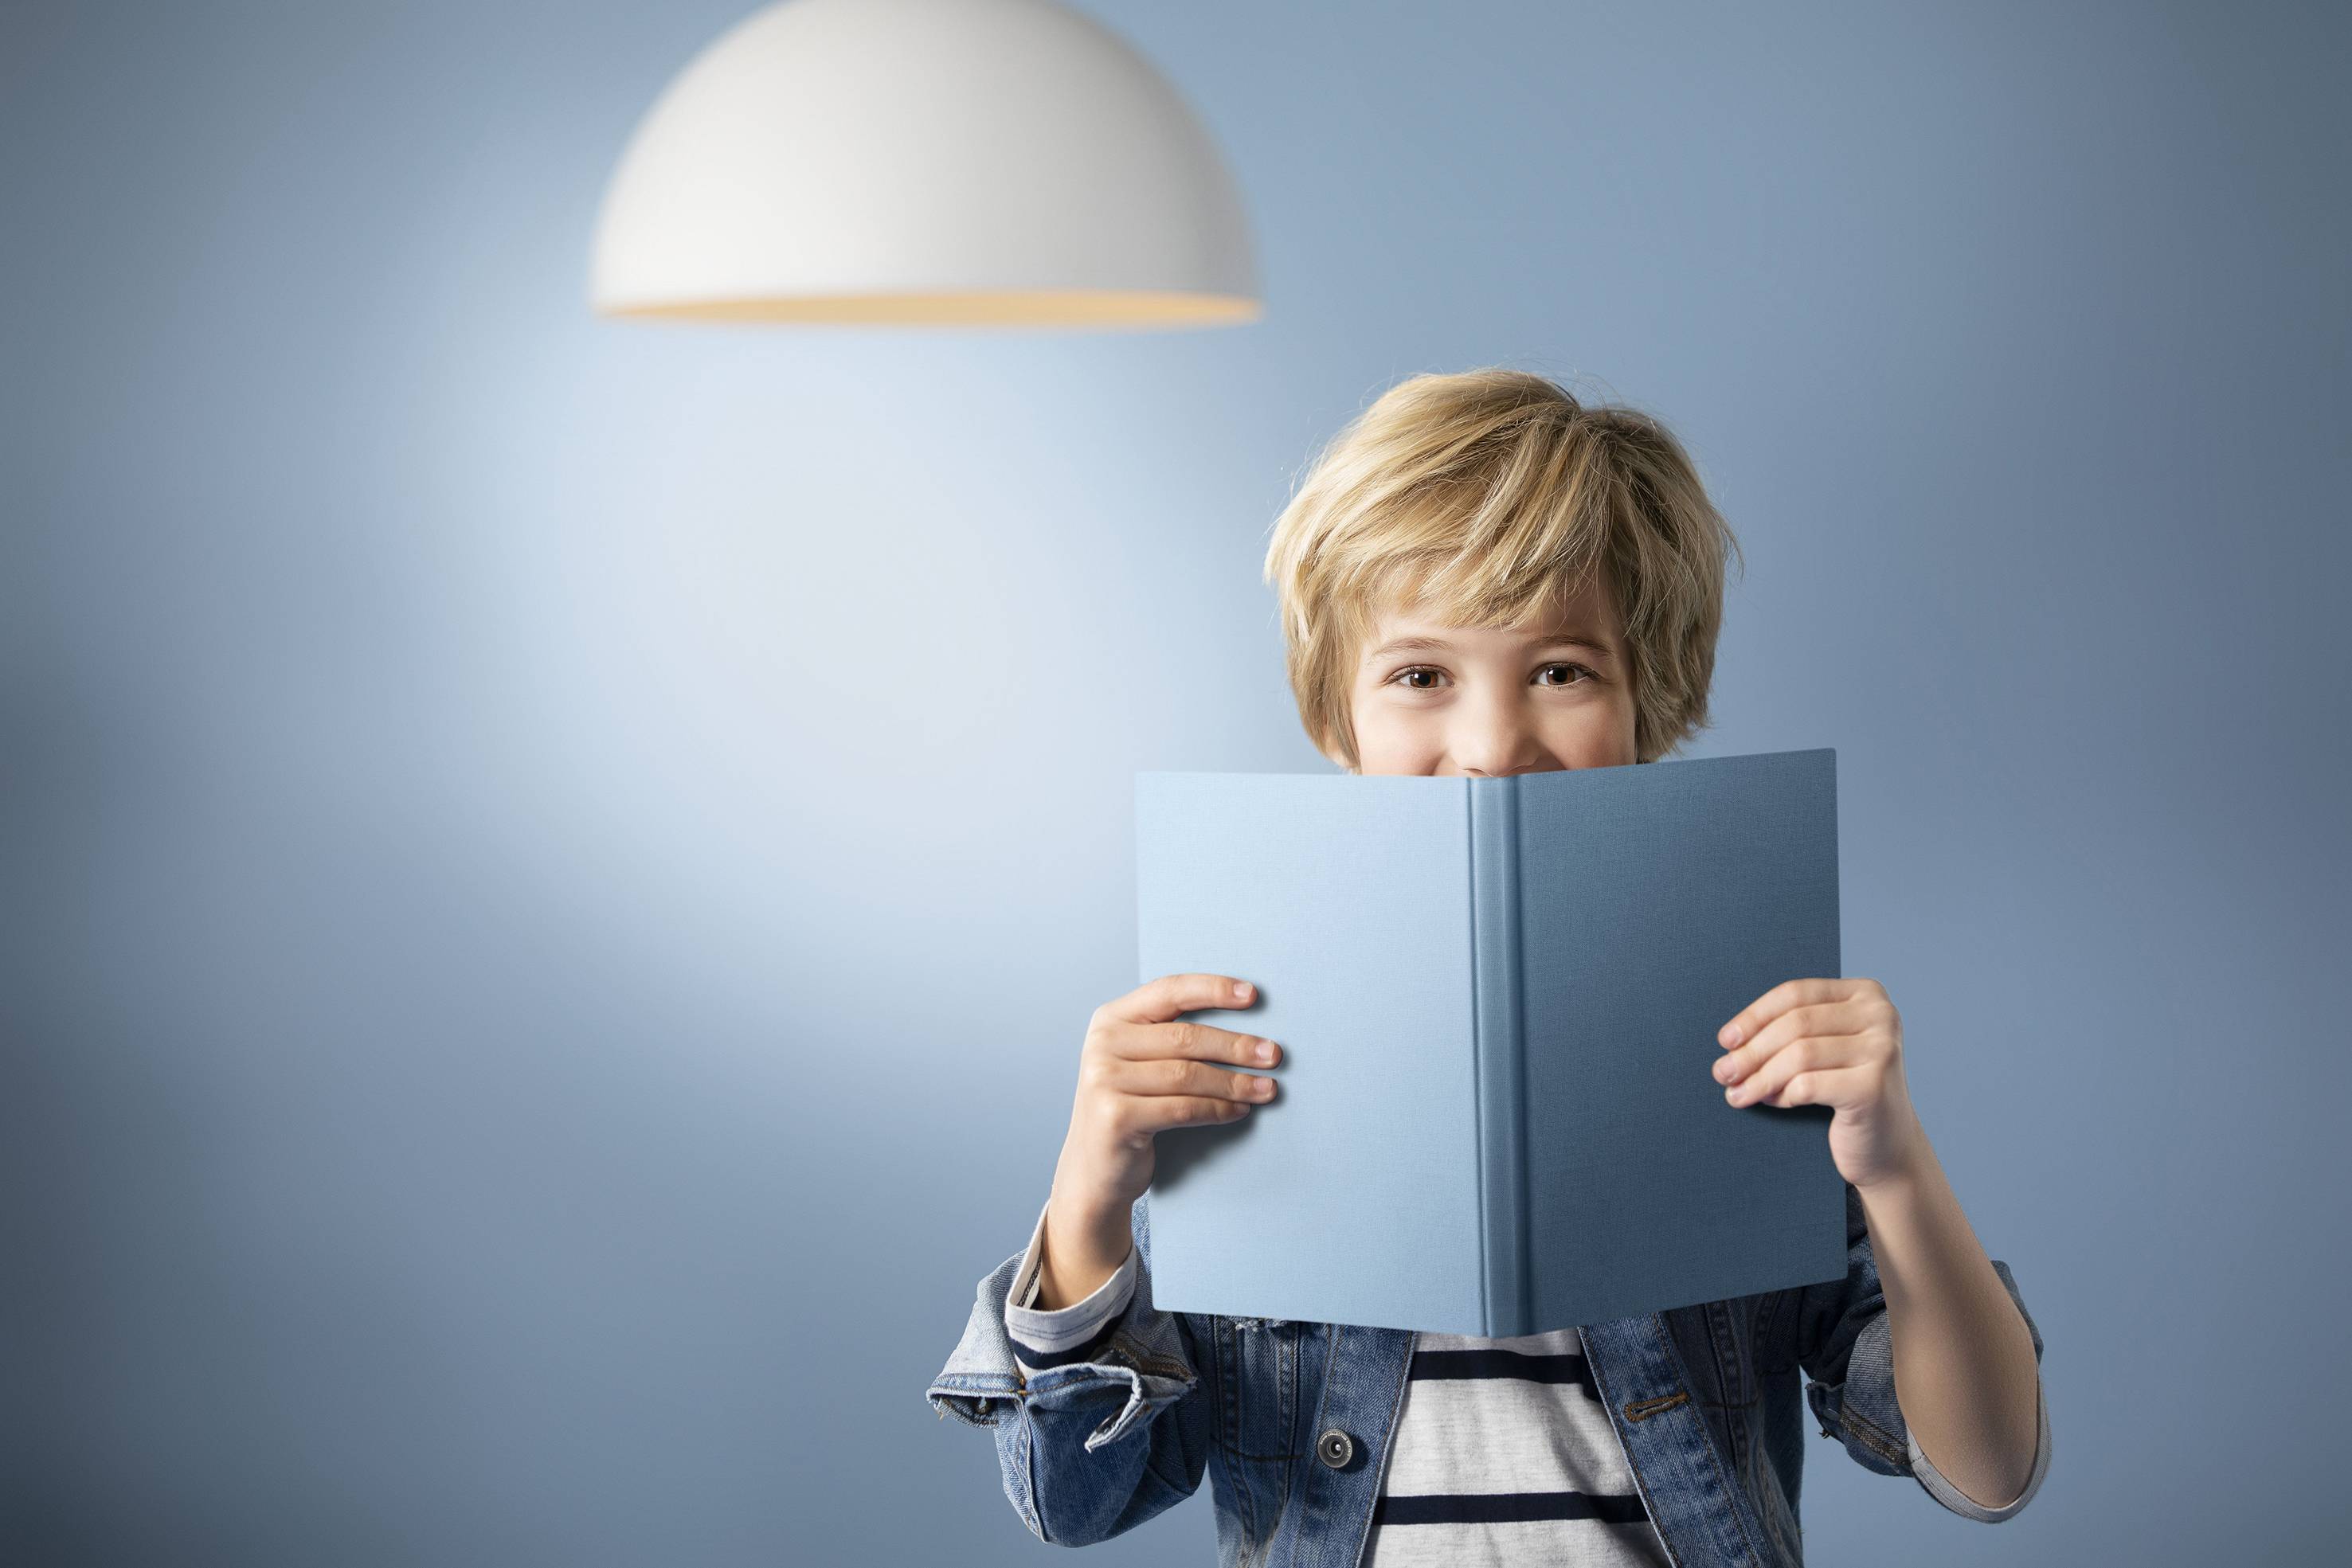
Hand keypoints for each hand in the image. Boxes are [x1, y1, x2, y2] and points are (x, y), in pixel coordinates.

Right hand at [1035, 973, 1280, 1306]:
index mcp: (1110, 1019)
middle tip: (1274, 1055)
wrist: (1092, 1169)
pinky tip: (1239, 1110)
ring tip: (1267, 1088)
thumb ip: (1169, 1038)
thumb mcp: (1138, 1063)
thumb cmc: (1128, 1108)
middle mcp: (1102, 1044)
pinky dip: (1218, 1109)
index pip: (1169, 991)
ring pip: (1188, 1075)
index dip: (1214, 989)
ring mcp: (1104, 1080)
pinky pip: (1183, 1108)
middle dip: (1236, 1046)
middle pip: (1185, 1037)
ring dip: (1235, 1083)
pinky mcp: (1116, 1116)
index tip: (1254, 995)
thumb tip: (1245, 1027)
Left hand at [1712, 977, 1926, 1189]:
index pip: (1795, 994)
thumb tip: (1731, 1040)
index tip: (1725, 1040)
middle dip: (1751, 1051)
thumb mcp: (1823, 1049)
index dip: (1754, 1016)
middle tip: (1722, 1072)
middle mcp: (1881, 1015)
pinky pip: (1807, 1085)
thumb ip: (1789, 1031)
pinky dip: (1782, 1095)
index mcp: (1866, 994)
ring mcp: (1882, 1050)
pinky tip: (1774, 1102)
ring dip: (1759, 1077)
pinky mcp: (1873, 1087)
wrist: (1887, 1146)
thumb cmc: (1846, 1091)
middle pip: (1795, 1024)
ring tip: (1737, 1093)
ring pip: (1798, 1055)